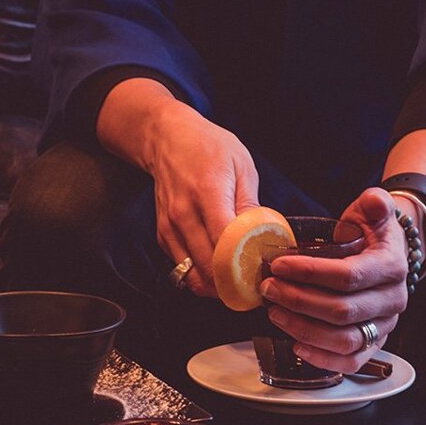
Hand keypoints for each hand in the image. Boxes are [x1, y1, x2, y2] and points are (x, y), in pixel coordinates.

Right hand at [145, 100, 259, 296]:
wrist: (167, 139)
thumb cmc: (208, 147)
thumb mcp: (242, 166)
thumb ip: (250, 205)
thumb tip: (263, 236)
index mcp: (207, 193)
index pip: (225, 242)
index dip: (245, 264)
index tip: (263, 273)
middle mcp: (183, 213)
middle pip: (208, 266)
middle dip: (234, 283)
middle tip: (255, 285)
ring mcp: (169, 226)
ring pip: (192, 275)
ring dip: (216, 285)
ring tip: (237, 284)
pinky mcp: (162, 234)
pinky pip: (182, 268)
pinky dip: (200, 275)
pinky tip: (217, 271)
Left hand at [260, 188, 408, 371]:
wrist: (388, 255)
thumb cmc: (370, 234)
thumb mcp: (372, 212)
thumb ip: (373, 203)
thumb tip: (374, 200)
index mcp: (391, 268)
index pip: (348, 276)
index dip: (310, 273)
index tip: (278, 266)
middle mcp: (392, 301)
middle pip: (342, 310)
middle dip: (298, 300)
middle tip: (268, 288)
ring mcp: (384, 326)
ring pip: (344, 339)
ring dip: (304, 328)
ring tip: (274, 312)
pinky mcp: (374, 344)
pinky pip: (351, 360)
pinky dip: (323, 358)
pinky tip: (295, 344)